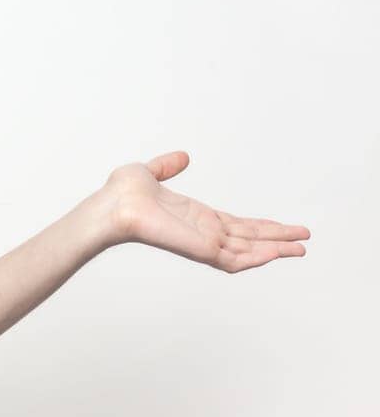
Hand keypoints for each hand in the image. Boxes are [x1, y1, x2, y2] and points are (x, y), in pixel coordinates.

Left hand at [101, 150, 309, 272]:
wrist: (112, 205)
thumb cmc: (121, 194)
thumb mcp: (150, 173)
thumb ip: (167, 167)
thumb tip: (181, 157)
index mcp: (196, 217)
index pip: (237, 225)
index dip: (262, 227)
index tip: (285, 226)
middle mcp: (202, 232)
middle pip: (249, 239)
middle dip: (278, 239)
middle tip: (305, 239)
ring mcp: (202, 243)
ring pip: (248, 251)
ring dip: (275, 249)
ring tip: (301, 248)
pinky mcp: (200, 250)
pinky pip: (234, 259)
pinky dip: (257, 257)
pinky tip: (277, 253)